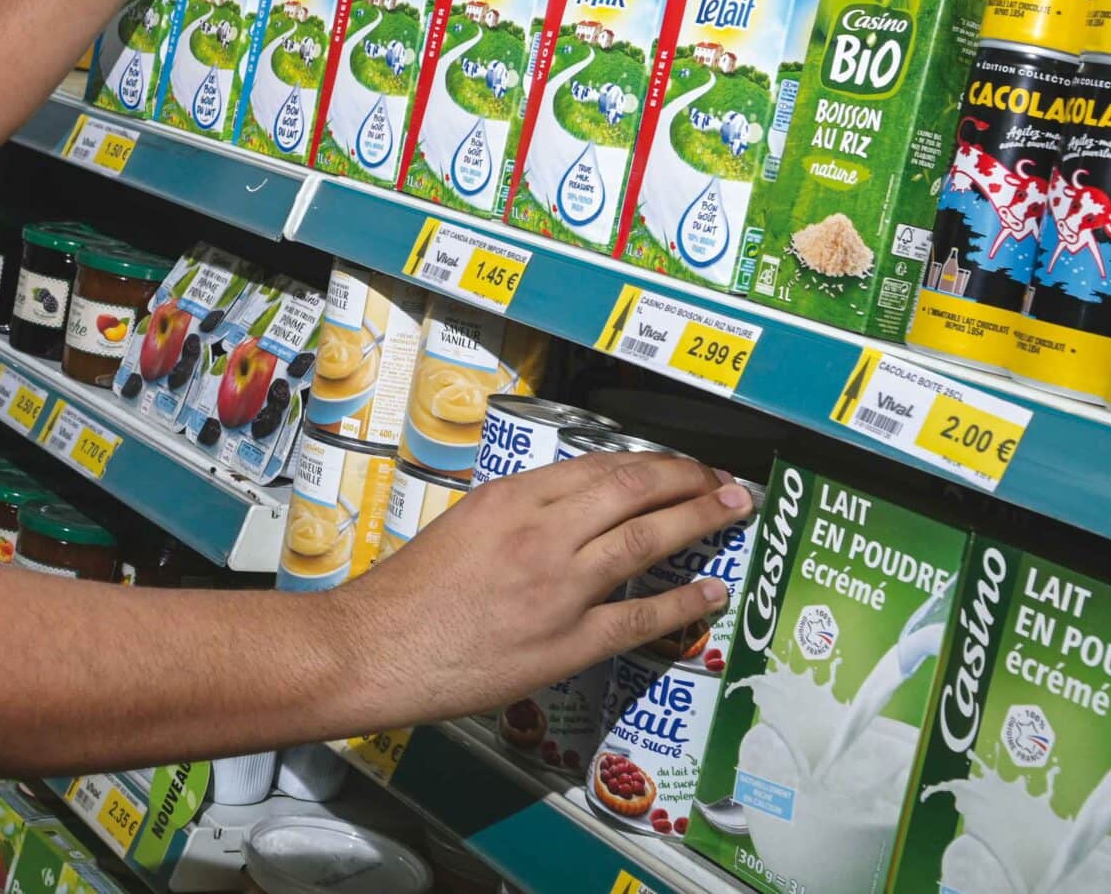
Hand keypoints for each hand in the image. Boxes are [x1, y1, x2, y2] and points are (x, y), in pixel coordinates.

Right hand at [334, 451, 751, 726]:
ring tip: (732, 512)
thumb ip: (516, 513)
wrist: (378, 648)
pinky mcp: (566, 641)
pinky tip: (710, 591)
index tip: (674, 464)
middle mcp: (541, 532)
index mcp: (511, 498)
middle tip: (722, 480)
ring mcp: (558, 587)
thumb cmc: (408, 593)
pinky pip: (639, 616)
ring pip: (645, 541)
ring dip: (698, 522)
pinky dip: (682, 602)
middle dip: (687, 480)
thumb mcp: (460, 524)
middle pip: (633, 491)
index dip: (648, 462)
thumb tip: (568, 512)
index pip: (598, 466)